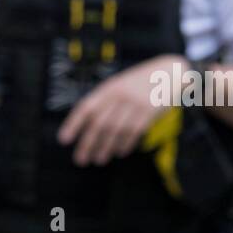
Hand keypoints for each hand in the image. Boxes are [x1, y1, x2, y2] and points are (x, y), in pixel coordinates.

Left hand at [56, 54, 185, 166]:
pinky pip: (134, 132)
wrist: (168, 72)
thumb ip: (105, 100)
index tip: (64, 140)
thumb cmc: (138, 81)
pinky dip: (125, 144)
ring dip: (105, 148)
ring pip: (116, 131)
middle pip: (99, 123)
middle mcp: (120, 95)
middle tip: (80, 159)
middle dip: (88, 143)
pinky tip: (118, 152)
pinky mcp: (150, 113)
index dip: (73, 124)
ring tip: (98, 159)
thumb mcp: (119, 83)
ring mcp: (135, 104)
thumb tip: (86, 124)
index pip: (86, 107)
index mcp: (108, 87)